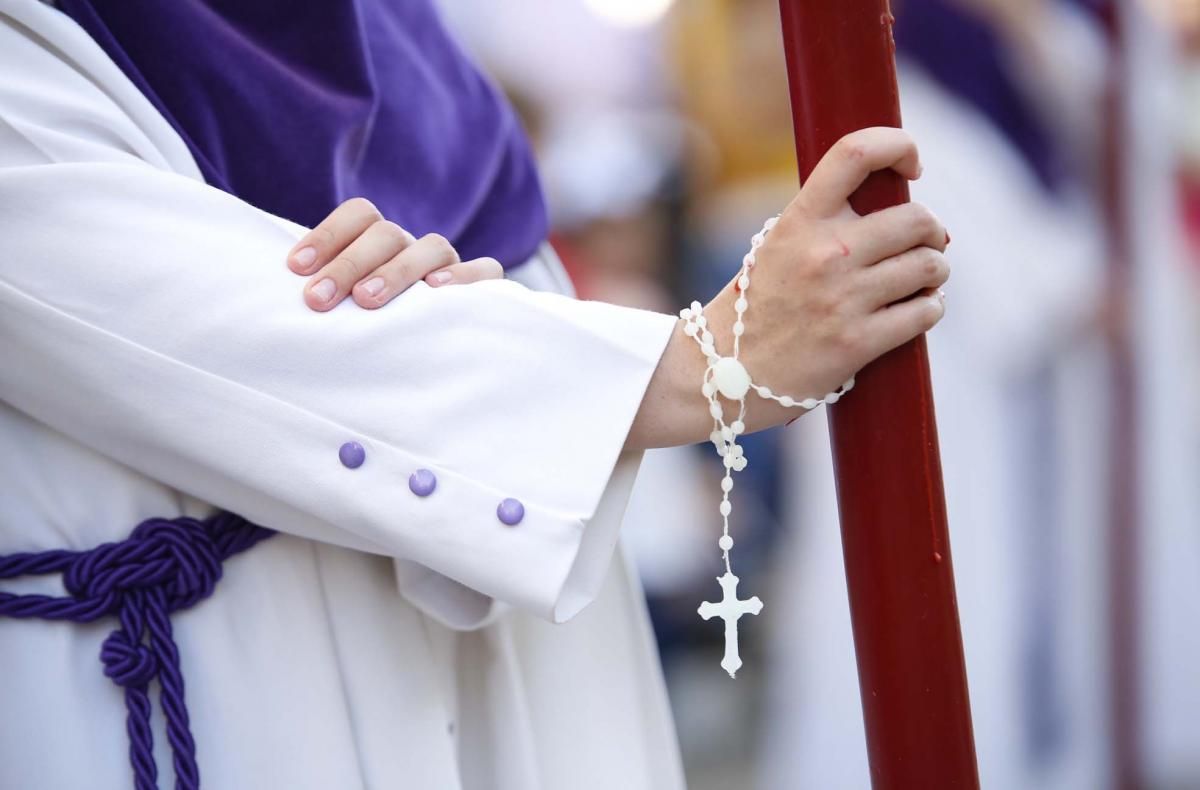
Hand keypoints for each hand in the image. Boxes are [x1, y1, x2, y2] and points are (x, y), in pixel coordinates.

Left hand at [286, 198, 502, 310]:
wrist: (431, 362)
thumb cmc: (368, 331)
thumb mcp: (341, 309)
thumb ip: (321, 295)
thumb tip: (267, 299)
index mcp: (379, 241)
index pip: (358, 215)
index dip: (327, 235)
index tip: (295, 270)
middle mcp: (412, 246)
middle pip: (386, 233)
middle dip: (348, 264)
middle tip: (319, 300)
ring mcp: (448, 264)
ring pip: (431, 246)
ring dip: (397, 270)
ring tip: (368, 301)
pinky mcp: (483, 288)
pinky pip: (485, 270)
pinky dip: (465, 275)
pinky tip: (438, 290)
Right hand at [627, 127, 949, 448]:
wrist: (721, 374)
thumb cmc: (755, 309)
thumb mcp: (775, 248)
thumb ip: (823, 224)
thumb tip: (894, 211)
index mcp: (799, 221)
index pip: (855, 153)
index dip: (898, 145)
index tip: (912, 163)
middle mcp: (824, 253)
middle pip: (915, 218)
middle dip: (932, 230)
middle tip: (928, 242)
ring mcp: (842, 299)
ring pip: (928, 266)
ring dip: (935, 271)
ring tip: (923, 280)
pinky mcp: (856, 343)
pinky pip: (924, 312)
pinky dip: (930, 308)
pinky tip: (919, 309)